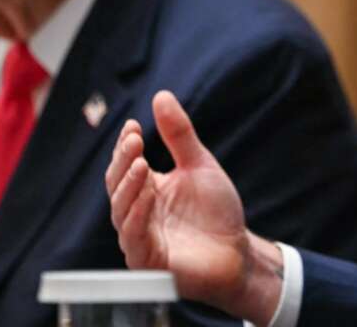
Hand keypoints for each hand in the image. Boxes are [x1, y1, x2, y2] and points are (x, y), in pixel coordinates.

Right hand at [106, 90, 284, 322]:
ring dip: (129, 186)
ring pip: (121, 210)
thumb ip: (179, 135)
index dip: (125, 146)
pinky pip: (134, 237)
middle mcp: (137, 212)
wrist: (238, 252)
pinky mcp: (148, 261)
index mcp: (146, 189)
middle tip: (134, 140)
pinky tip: (147, 196)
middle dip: (123, 161)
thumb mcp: (199, 165)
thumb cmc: (217, 212)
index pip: (125, 165)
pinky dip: (137, 216)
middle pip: (117, 185)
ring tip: (140, 163)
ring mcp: (140, 237)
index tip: (132, 126)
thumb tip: (161, 96)